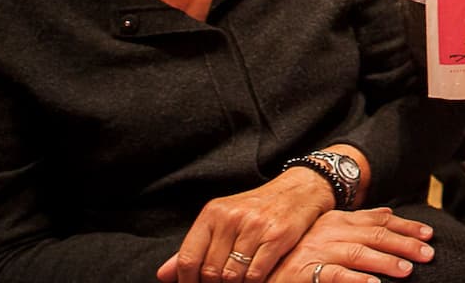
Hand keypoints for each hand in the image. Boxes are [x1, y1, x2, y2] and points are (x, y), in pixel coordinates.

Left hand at [156, 168, 336, 282]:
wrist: (300, 190)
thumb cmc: (258, 209)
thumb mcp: (223, 220)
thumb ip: (195, 247)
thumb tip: (164, 275)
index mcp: (213, 213)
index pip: (189, 258)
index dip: (187, 282)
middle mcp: (231, 218)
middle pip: (210, 271)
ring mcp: (255, 227)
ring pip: (232, 275)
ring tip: (238, 282)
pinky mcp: (277, 236)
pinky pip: (256, 273)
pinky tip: (255, 279)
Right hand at [265, 208, 435, 282]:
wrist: (262, 270)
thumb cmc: (299, 254)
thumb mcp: (329, 232)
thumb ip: (358, 223)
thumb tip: (389, 213)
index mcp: (336, 220)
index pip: (378, 220)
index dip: (405, 226)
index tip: (428, 233)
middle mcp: (328, 232)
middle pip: (373, 235)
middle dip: (404, 243)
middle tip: (427, 253)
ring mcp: (316, 252)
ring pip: (357, 253)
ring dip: (384, 261)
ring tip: (406, 269)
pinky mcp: (304, 273)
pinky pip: (335, 276)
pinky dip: (356, 280)